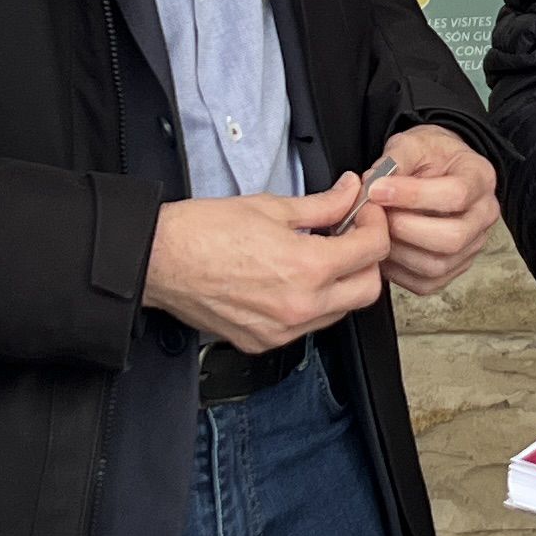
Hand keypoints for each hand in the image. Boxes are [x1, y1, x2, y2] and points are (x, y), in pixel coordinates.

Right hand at [146, 182, 393, 354]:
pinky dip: (311, 303)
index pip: (373, 251)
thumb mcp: (272, 207)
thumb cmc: (203, 231)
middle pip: (367, 290)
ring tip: (319, 255)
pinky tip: (293, 279)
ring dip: (341, 284)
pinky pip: (306, 327)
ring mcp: (281, 330)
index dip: (376, 226)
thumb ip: (322, 205)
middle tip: (351, 235)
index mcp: (307, 268)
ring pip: (339, 312)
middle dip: (367, 260)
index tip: (365, 214)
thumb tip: (349, 193)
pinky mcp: (262, 342)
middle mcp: (300, 307)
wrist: (159, 259)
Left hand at [364, 126, 498, 297]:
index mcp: (480, 179)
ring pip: (437, 265)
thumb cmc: (428, 156)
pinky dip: (398, 271)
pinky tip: (384, 248)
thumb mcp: (413, 143)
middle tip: (376, 214)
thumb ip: (395, 159)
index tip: (377, 189)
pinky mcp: (454, 268)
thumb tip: (372, 185)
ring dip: (397, 251)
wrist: (438, 169)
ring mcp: (472, 246)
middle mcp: (484, 217)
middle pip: (451, 238)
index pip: (456, 195)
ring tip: (377, 229)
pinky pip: (426, 283)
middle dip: (405, 228)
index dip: (413, 196)